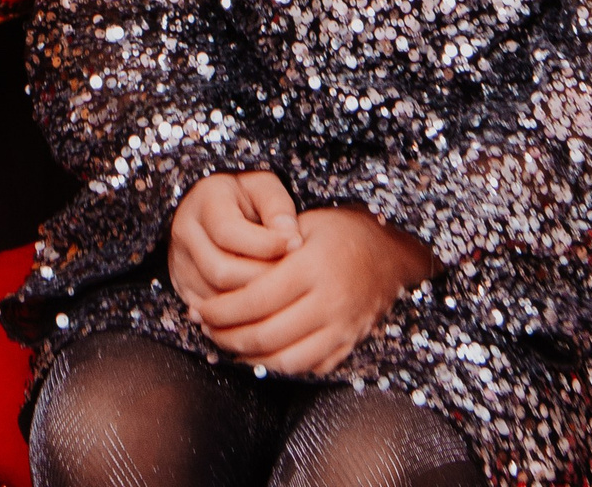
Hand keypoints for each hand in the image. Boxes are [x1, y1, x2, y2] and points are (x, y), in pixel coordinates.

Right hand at [169, 171, 303, 312]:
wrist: (215, 208)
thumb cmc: (247, 197)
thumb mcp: (264, 187)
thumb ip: (277, 208)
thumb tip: (291, 238)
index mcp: (205, 200)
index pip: (228, 231)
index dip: (266, 243)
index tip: (297, 244)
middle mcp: (185, 232)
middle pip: (220, 271)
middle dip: (261, 278)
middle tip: (292, 278)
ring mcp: (180, 263)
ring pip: (214, 298)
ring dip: (251, 302)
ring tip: (281, 293)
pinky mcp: (184, 287)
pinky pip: (209, 314)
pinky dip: (237, 316)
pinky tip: (262, 307)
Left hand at [174, 188, 434, 378]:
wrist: (391, 253)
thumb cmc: (342, 232)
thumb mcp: (306, 224)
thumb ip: (270, 248)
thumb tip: (225, 273)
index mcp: (312, 267)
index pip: (255, 299)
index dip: (222, 309)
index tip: (200, 309)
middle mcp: (328, 302)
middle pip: (265, 334)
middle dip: (227, 336)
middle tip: (204, 328)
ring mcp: (340, 329)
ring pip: (284, 360)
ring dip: (247, 358)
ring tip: (223, 344)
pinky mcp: (346, 346)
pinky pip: (305, 368)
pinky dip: (275, 367)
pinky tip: (255, 356)